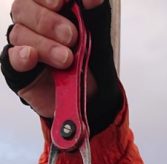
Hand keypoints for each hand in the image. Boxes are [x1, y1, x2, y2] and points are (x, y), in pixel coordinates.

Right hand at [3, 0, 105, 116]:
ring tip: (66, 59)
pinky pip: (12, 57)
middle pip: (24, 8)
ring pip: (20, 33)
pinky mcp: (17, 68)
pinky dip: (21, 56)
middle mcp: (30, 20)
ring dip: (45, 45)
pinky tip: (31, 56)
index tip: (61, 3)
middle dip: (48, 22)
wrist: (89, 94)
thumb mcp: (97, 34)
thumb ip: (94, 14)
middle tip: (72, 37)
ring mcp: (22, 43)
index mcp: (47, 5)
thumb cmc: (88, 59)